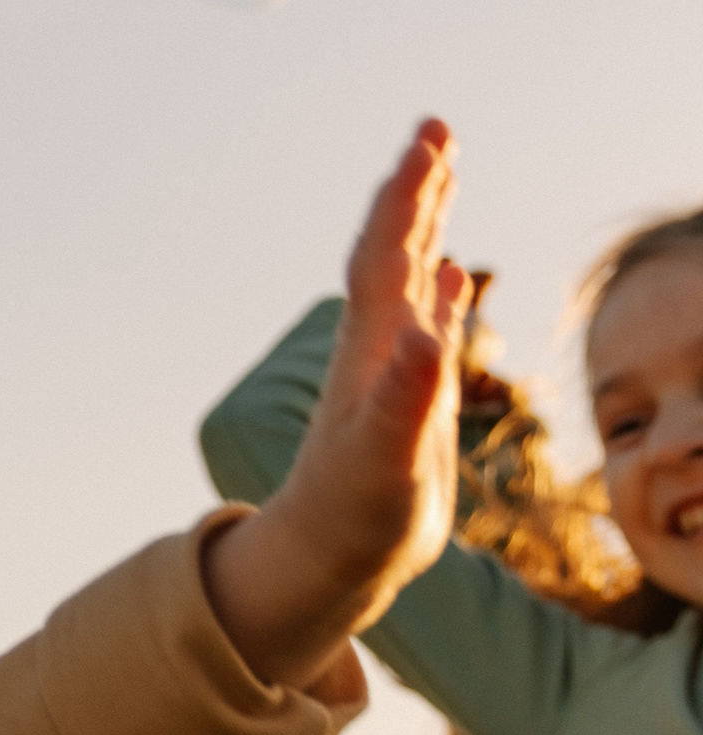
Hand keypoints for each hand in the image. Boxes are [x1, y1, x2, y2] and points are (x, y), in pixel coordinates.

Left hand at [203, 118, 474, 690]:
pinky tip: (448, 281)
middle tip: (435, 130)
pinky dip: (439, 299)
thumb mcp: (384, 456)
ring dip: (425, 230)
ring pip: (408, 286)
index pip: (387, 254)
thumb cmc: (351, 517)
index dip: (406, 196)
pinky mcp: (405, 405)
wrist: (327, 563)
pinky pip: (424, 333)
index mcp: (373, 351)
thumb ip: (406, 396)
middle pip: (392, 255)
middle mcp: (377, 352)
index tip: (428, 138)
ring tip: (441, 180)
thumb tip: (424, 331)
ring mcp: (390, 376)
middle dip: (415, 193)